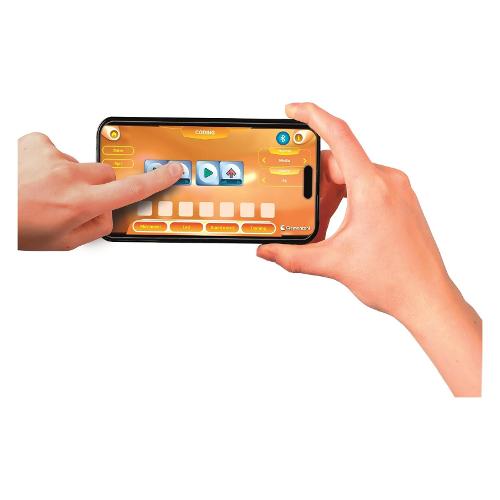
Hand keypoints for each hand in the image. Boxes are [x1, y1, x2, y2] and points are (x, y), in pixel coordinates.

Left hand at [18, 132, 181, 249]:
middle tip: (76, 199)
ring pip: (80, 164)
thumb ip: (95, 227)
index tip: (172, 171)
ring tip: (44, 190)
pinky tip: (34, 175)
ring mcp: (53, 156)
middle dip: (99, 186)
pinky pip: (56, 150)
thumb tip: (110, 213)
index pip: (132, 189)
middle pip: (107, 174)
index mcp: (81, 204)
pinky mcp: (36, 142)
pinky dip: (50, 162)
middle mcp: (70, 177)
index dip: (157, 180)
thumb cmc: (14, 227)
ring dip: (70, 176)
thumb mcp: (62, 242)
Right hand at [258, 103, 481, 395]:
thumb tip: (267, 250)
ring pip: (352, 175)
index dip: (312, 116)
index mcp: (372, 187)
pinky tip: (340, 225)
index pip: (339, 136)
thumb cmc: (394, 279)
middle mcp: (388, 181)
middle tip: (301, 208)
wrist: (427, 296)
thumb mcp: (333, 263)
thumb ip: (293, 256)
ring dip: (331, 195)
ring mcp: (397, 189)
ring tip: (323, 226)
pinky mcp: (400, 200)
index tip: (293, 110)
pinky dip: (347, 199)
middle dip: (314, 185)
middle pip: (338, 163)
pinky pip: (367, 185)